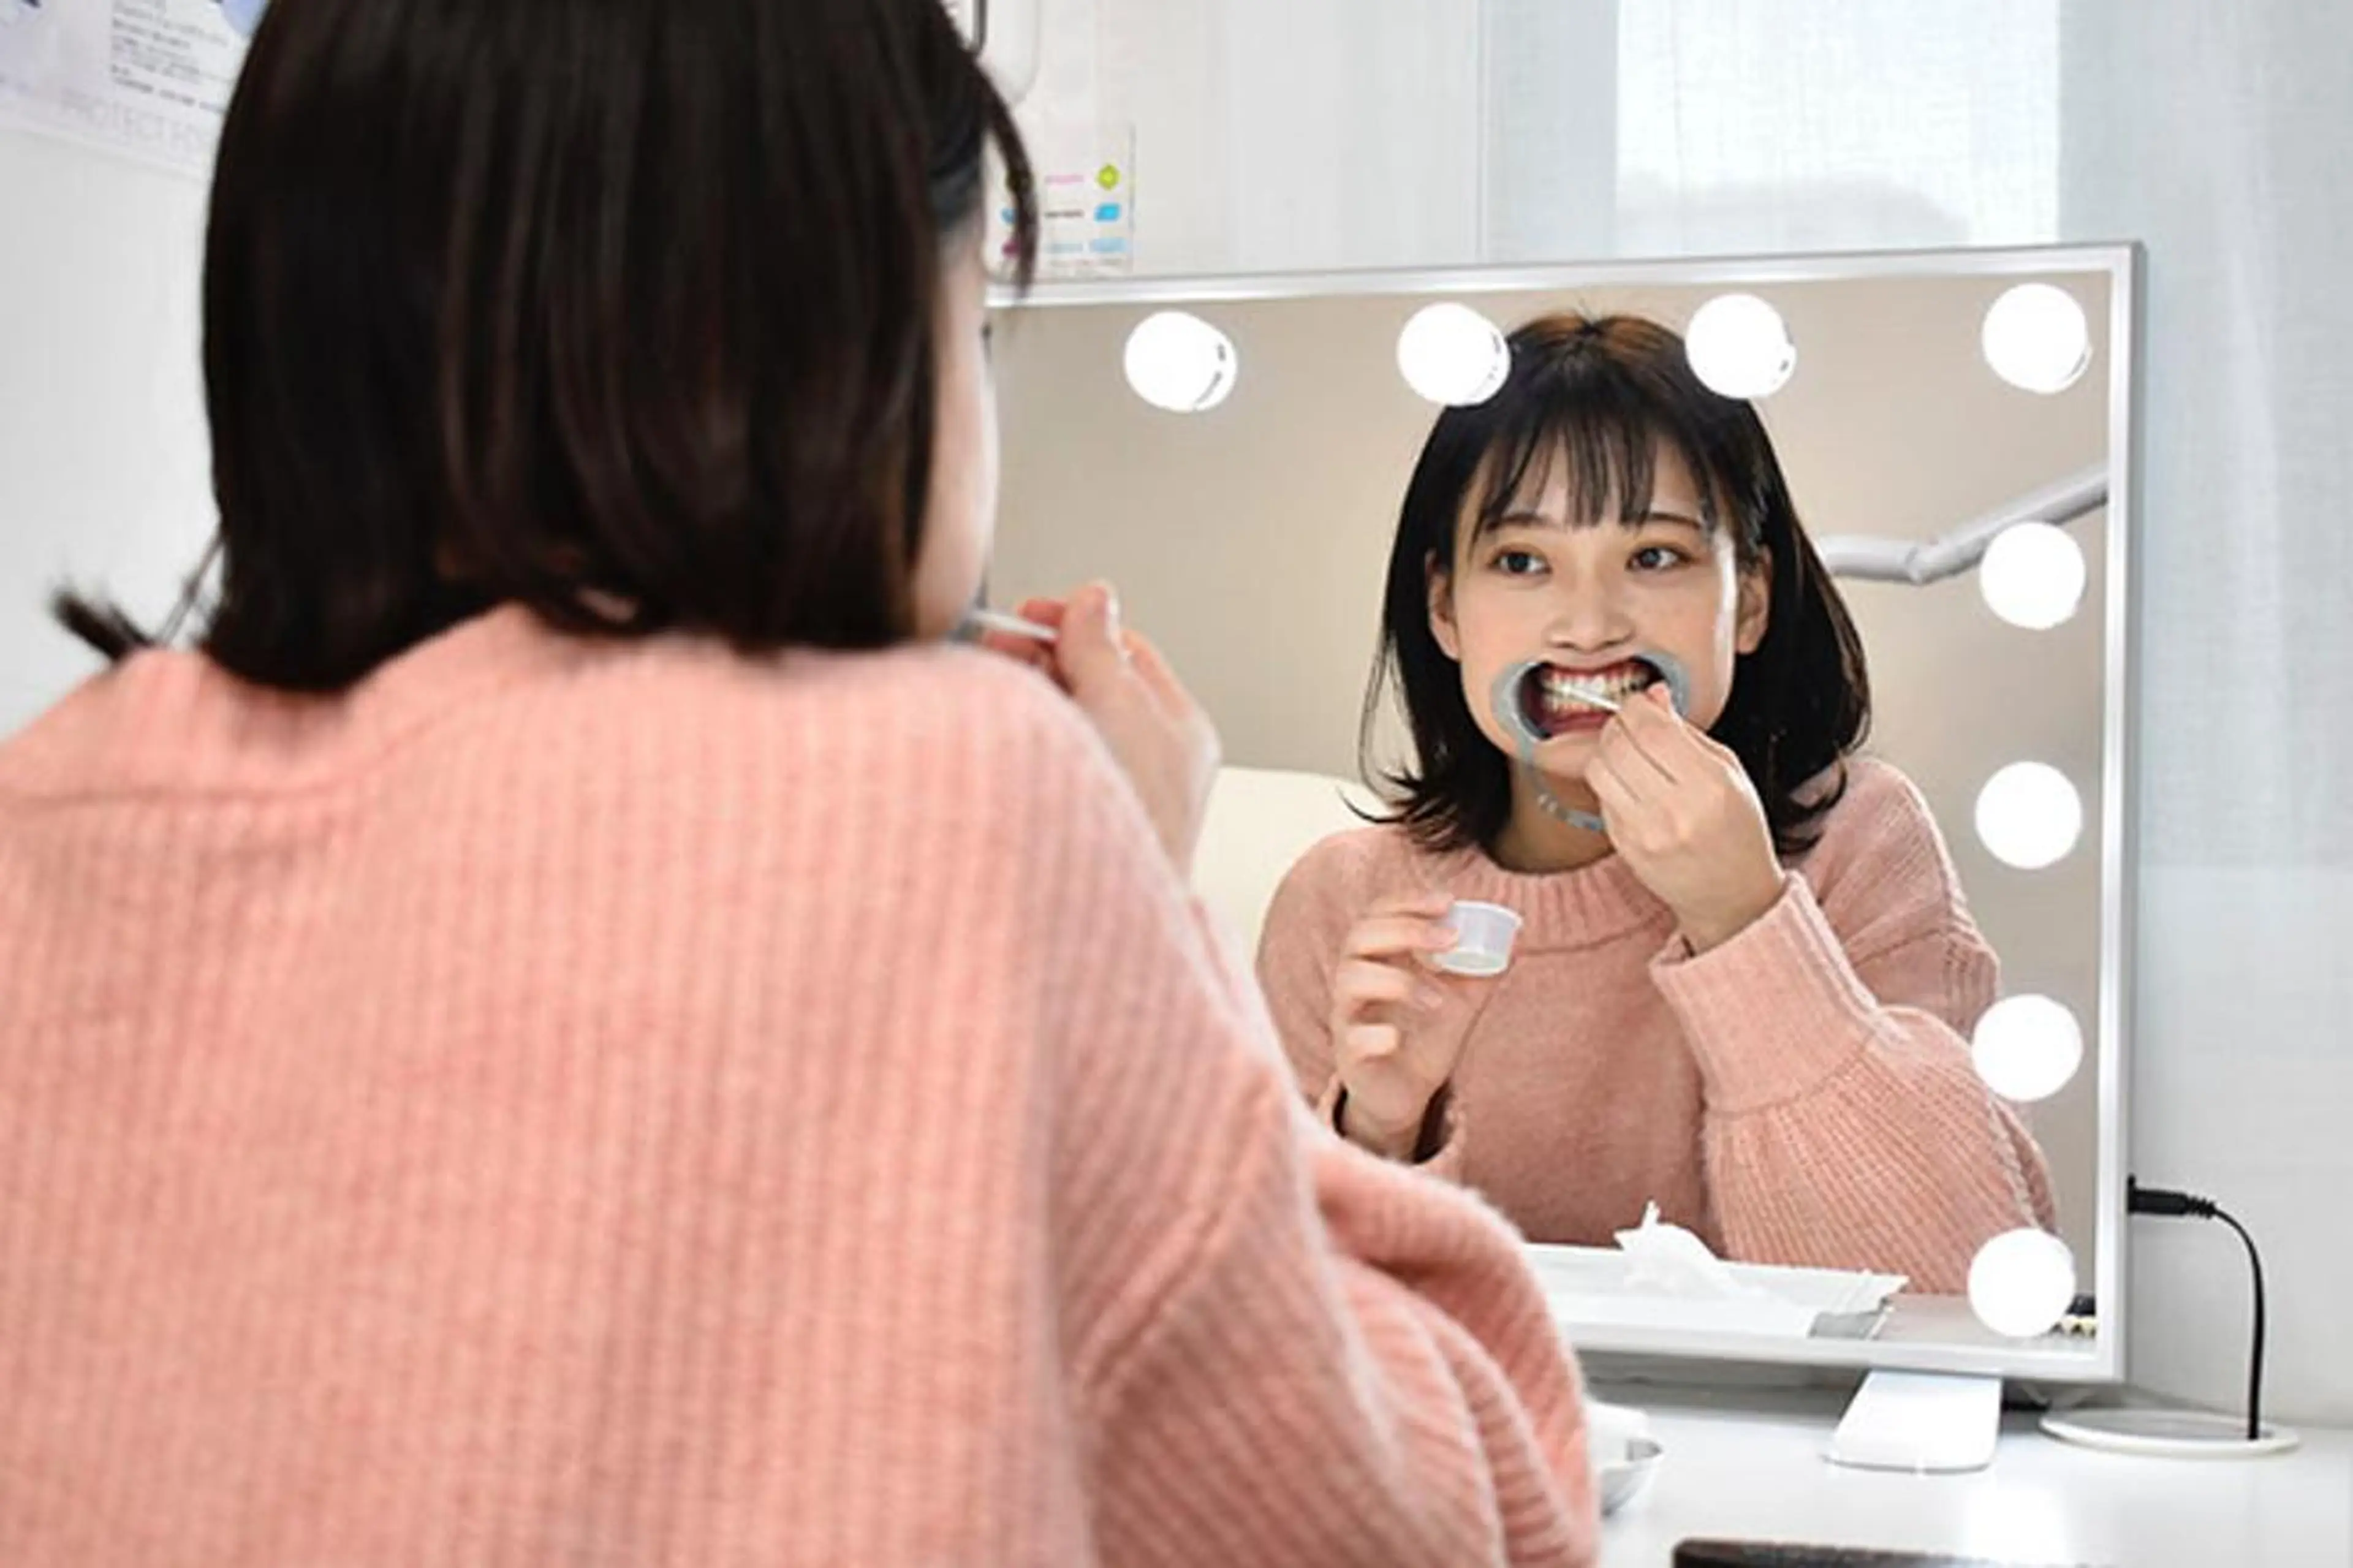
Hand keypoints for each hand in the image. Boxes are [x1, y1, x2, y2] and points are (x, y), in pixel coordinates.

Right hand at [976, 584, 1219, 877]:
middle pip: (1089, 685)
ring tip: (987, 693)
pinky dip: (1016, 741)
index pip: (1124, 652)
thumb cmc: (1126, 820)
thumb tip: (1094, 599)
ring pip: (1060, 723)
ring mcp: (1108, 795)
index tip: (1024, 618)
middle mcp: (1149, 762)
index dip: (1073, 625)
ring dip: (1022, 700)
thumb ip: (1100, 648)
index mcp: (1178, 731)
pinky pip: (1040, 761)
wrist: (1098, 919)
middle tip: (993, 652)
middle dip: (1039, 662)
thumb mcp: (1118, 706)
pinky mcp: (1069, 819)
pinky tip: (990, 736)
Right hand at [1328, 889, 1477, 1157]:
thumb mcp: (1462, 999)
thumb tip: (1517, 936)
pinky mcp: (1350, 1056)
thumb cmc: (1428, 1035)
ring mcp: (1348, 1016)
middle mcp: (1355, 979)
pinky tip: (1397, 1039)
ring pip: (1353, 980)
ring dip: (1399, 981)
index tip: (1448, 901)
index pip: (1380, 913)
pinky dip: (1376, 1035)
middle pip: (1361, 936)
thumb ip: (1483, 968)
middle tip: (1451, 938)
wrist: (1408, 1094)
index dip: (1408, 901)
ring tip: (1438, 1000)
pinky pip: (1353, 1038)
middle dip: (1406, 930)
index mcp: (1379, 958)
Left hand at [1583, 683, 1786, 952]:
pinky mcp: (1624, 847)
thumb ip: (1687, 731)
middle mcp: (1674, 810)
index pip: (1651, 728)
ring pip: (1598, 769)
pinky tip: (1633, 786)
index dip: (1637, 706)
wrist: (1732, 894)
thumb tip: (1653, 695)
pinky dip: (1611, 782)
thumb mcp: (1729, 772)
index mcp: (1710, 785)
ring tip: (1629, 753)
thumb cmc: (1737, 829)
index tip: (1642, 703)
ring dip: (1607, 751)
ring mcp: (1645, 833)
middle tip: (1632, 725)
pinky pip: (1601, 798)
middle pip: (1618, 744)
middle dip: (1620, 724)